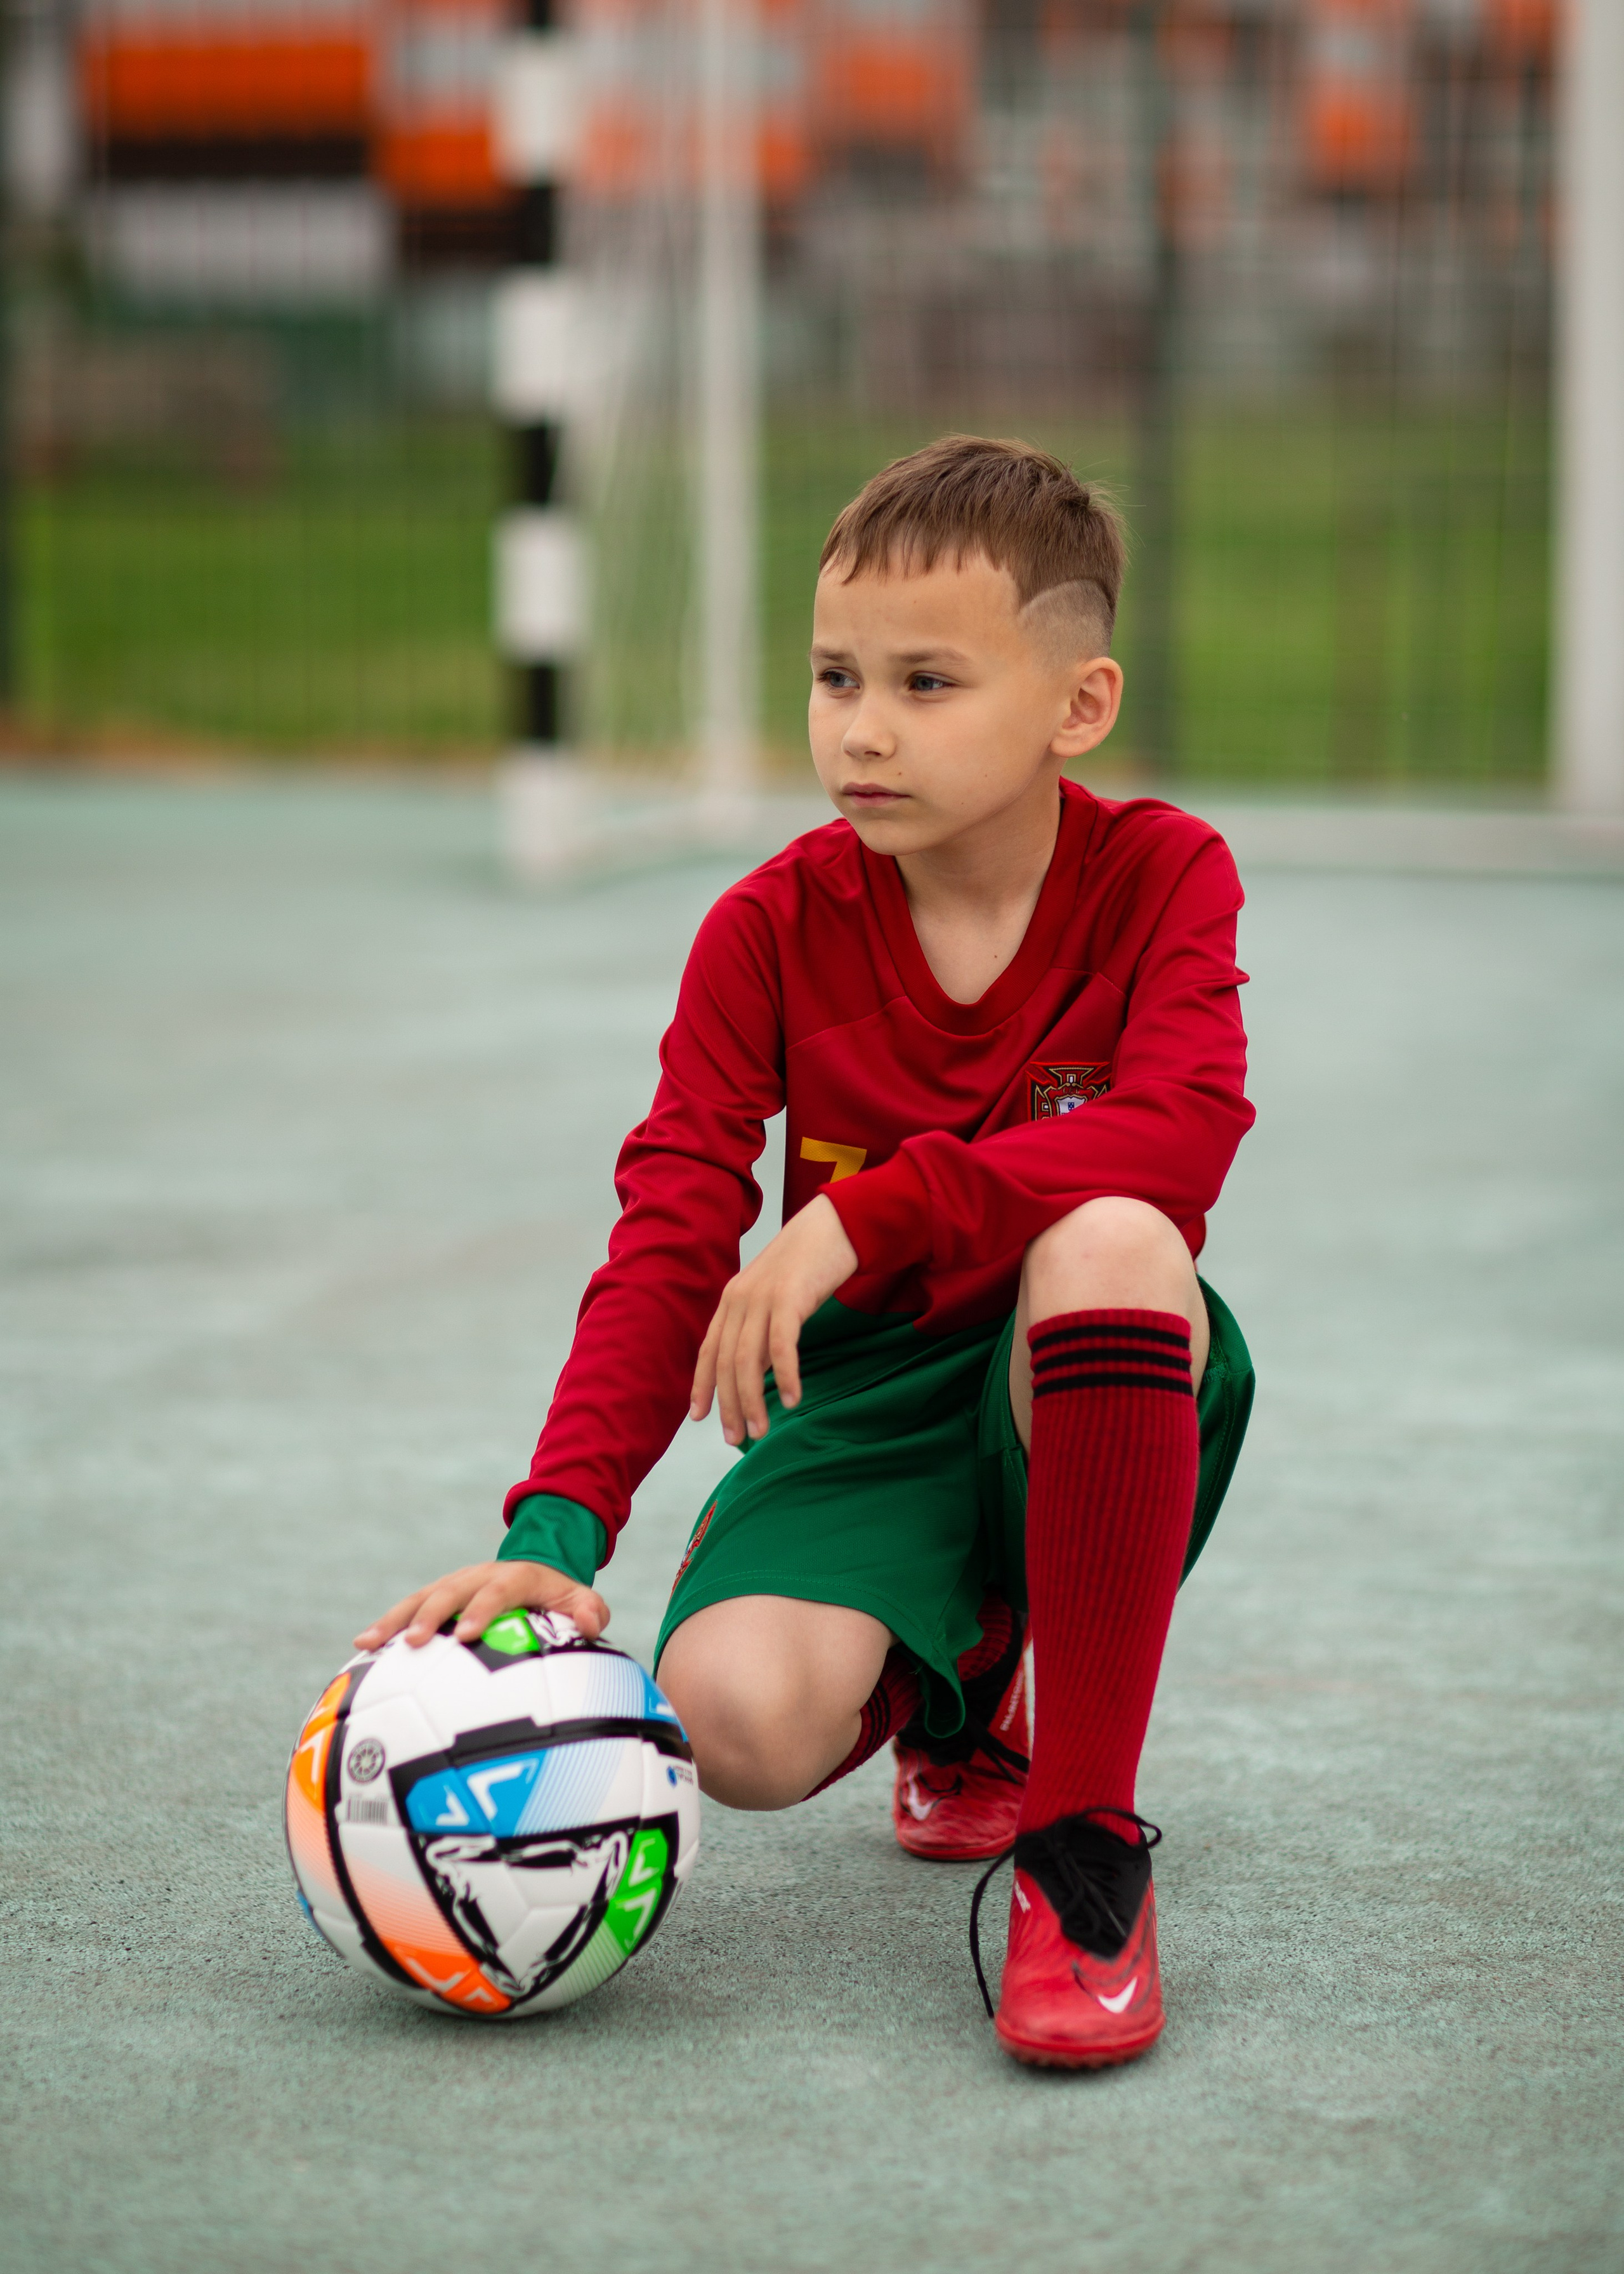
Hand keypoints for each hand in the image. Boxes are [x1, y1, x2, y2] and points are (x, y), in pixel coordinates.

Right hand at [354, 1560, 610, 1651]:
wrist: (534, 1568)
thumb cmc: (557, 1595)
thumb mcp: (579, 1598)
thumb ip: (589, 1610)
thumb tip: (591, 1624)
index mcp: (514, 1576)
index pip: (497, 1590)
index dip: (481, 1610)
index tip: (467, 1635)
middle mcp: (478, 1576)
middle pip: (450, 1591)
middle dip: (431, 1615)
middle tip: (415, 1643)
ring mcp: (454, 1584)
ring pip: (420, 1598)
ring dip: (395, 1619)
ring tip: (368, 1643)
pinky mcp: (437, 1595)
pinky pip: (409, 1609)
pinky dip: (387, 1625)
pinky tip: (362, 1648)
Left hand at [690, 1192, 858, 1446]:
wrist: (833, 1226)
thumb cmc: (808, 1266)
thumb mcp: (774, 1297)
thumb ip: (760, 1328)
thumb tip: (755, 1371)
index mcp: (732, 1300)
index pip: (708, 1350)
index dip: (701, 1385)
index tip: (698, 1416)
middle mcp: (740, 1299)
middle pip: (725, 1362)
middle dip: (728, 1404)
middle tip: (735, 1438)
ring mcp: (763, 1298)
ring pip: (748, 1360)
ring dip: (753, 1400)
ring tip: (761, 1430)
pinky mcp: (790, 1298)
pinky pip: (781, 1345)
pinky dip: (785, 1376)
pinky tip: (792, 1399)